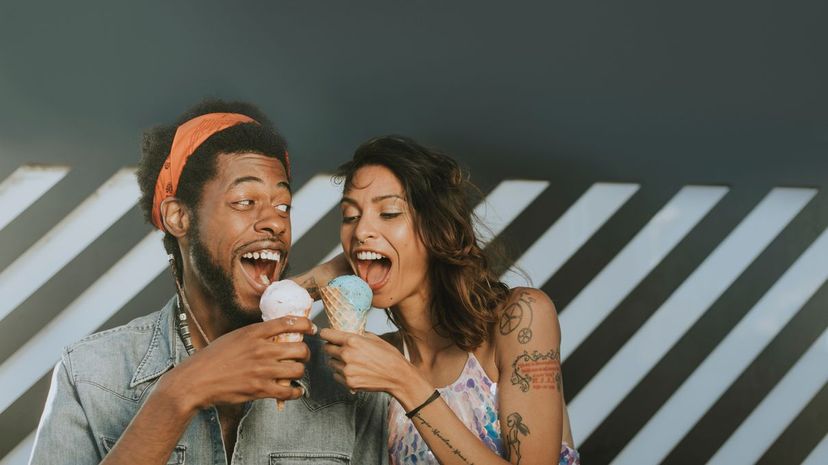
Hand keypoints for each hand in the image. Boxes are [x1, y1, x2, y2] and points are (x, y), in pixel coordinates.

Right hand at [160, 316, 316, 411]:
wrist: (196, 380)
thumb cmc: (213, 358)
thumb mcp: (234, 336)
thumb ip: (255, 334)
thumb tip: (275, 332)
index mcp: (254, 333)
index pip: (289, 322)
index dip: (305, 324)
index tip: (310, 329)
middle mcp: (261, 350)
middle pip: (300, 349)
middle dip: (305, 353)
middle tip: (301, 356)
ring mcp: (262, 370)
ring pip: (298, 369)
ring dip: (300, 372)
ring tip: (295, 373)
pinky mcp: (260, 389)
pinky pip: (289, 391)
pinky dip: (296, 392)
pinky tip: (295, 390)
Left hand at [320, 328, 412, 396]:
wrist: (398, 376)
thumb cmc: (389, 356)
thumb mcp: (374, 338)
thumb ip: (358, 335)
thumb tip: (347, 333)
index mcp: (353, 341)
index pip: (327, 334)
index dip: (326, 334)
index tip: (327, 335)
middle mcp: (347, 355)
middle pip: (327, 349)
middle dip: (332, 347)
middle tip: (341, 349)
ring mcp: (347, 370)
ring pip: (331, 363)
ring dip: (337, 361)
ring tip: (351, 361)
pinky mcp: (348, 382)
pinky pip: (336, 375)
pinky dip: (341, 373)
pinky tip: (353, 371)